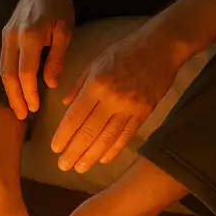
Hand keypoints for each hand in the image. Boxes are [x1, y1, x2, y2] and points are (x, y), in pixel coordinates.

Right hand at [0, 0, 74, 119]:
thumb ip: (57, 59)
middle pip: (8, 75)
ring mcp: (6, 34)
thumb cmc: (59, 6)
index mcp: (30, 36)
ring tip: (18, 107)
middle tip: (22, 116)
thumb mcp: (65, 31)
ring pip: (3, 69)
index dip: (28, 93)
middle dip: (14, 98)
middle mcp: (13, 36)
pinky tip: (15, 88)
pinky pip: (3, 60)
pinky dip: (7, 77)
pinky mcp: (5, 33)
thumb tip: (51, 85)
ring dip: (9, 90)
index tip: (34, 108)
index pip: (25, 73)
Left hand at [50, 26, 179, 173]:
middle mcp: (112, 99)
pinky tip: (103, 159)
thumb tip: (65, 104)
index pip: (76, 116)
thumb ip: (79, 84)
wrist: (161, 46)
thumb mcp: (97, 61)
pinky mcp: (144, 112)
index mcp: (97, 84)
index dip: (64, 135)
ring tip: (80, 168)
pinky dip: (114, 149)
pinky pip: (127, 135)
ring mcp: (130, 107)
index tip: (55, 149)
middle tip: (63, 166)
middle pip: (89, 132)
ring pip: (108, 138)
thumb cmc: (125, 50)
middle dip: (74, 151)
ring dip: (92, 156)